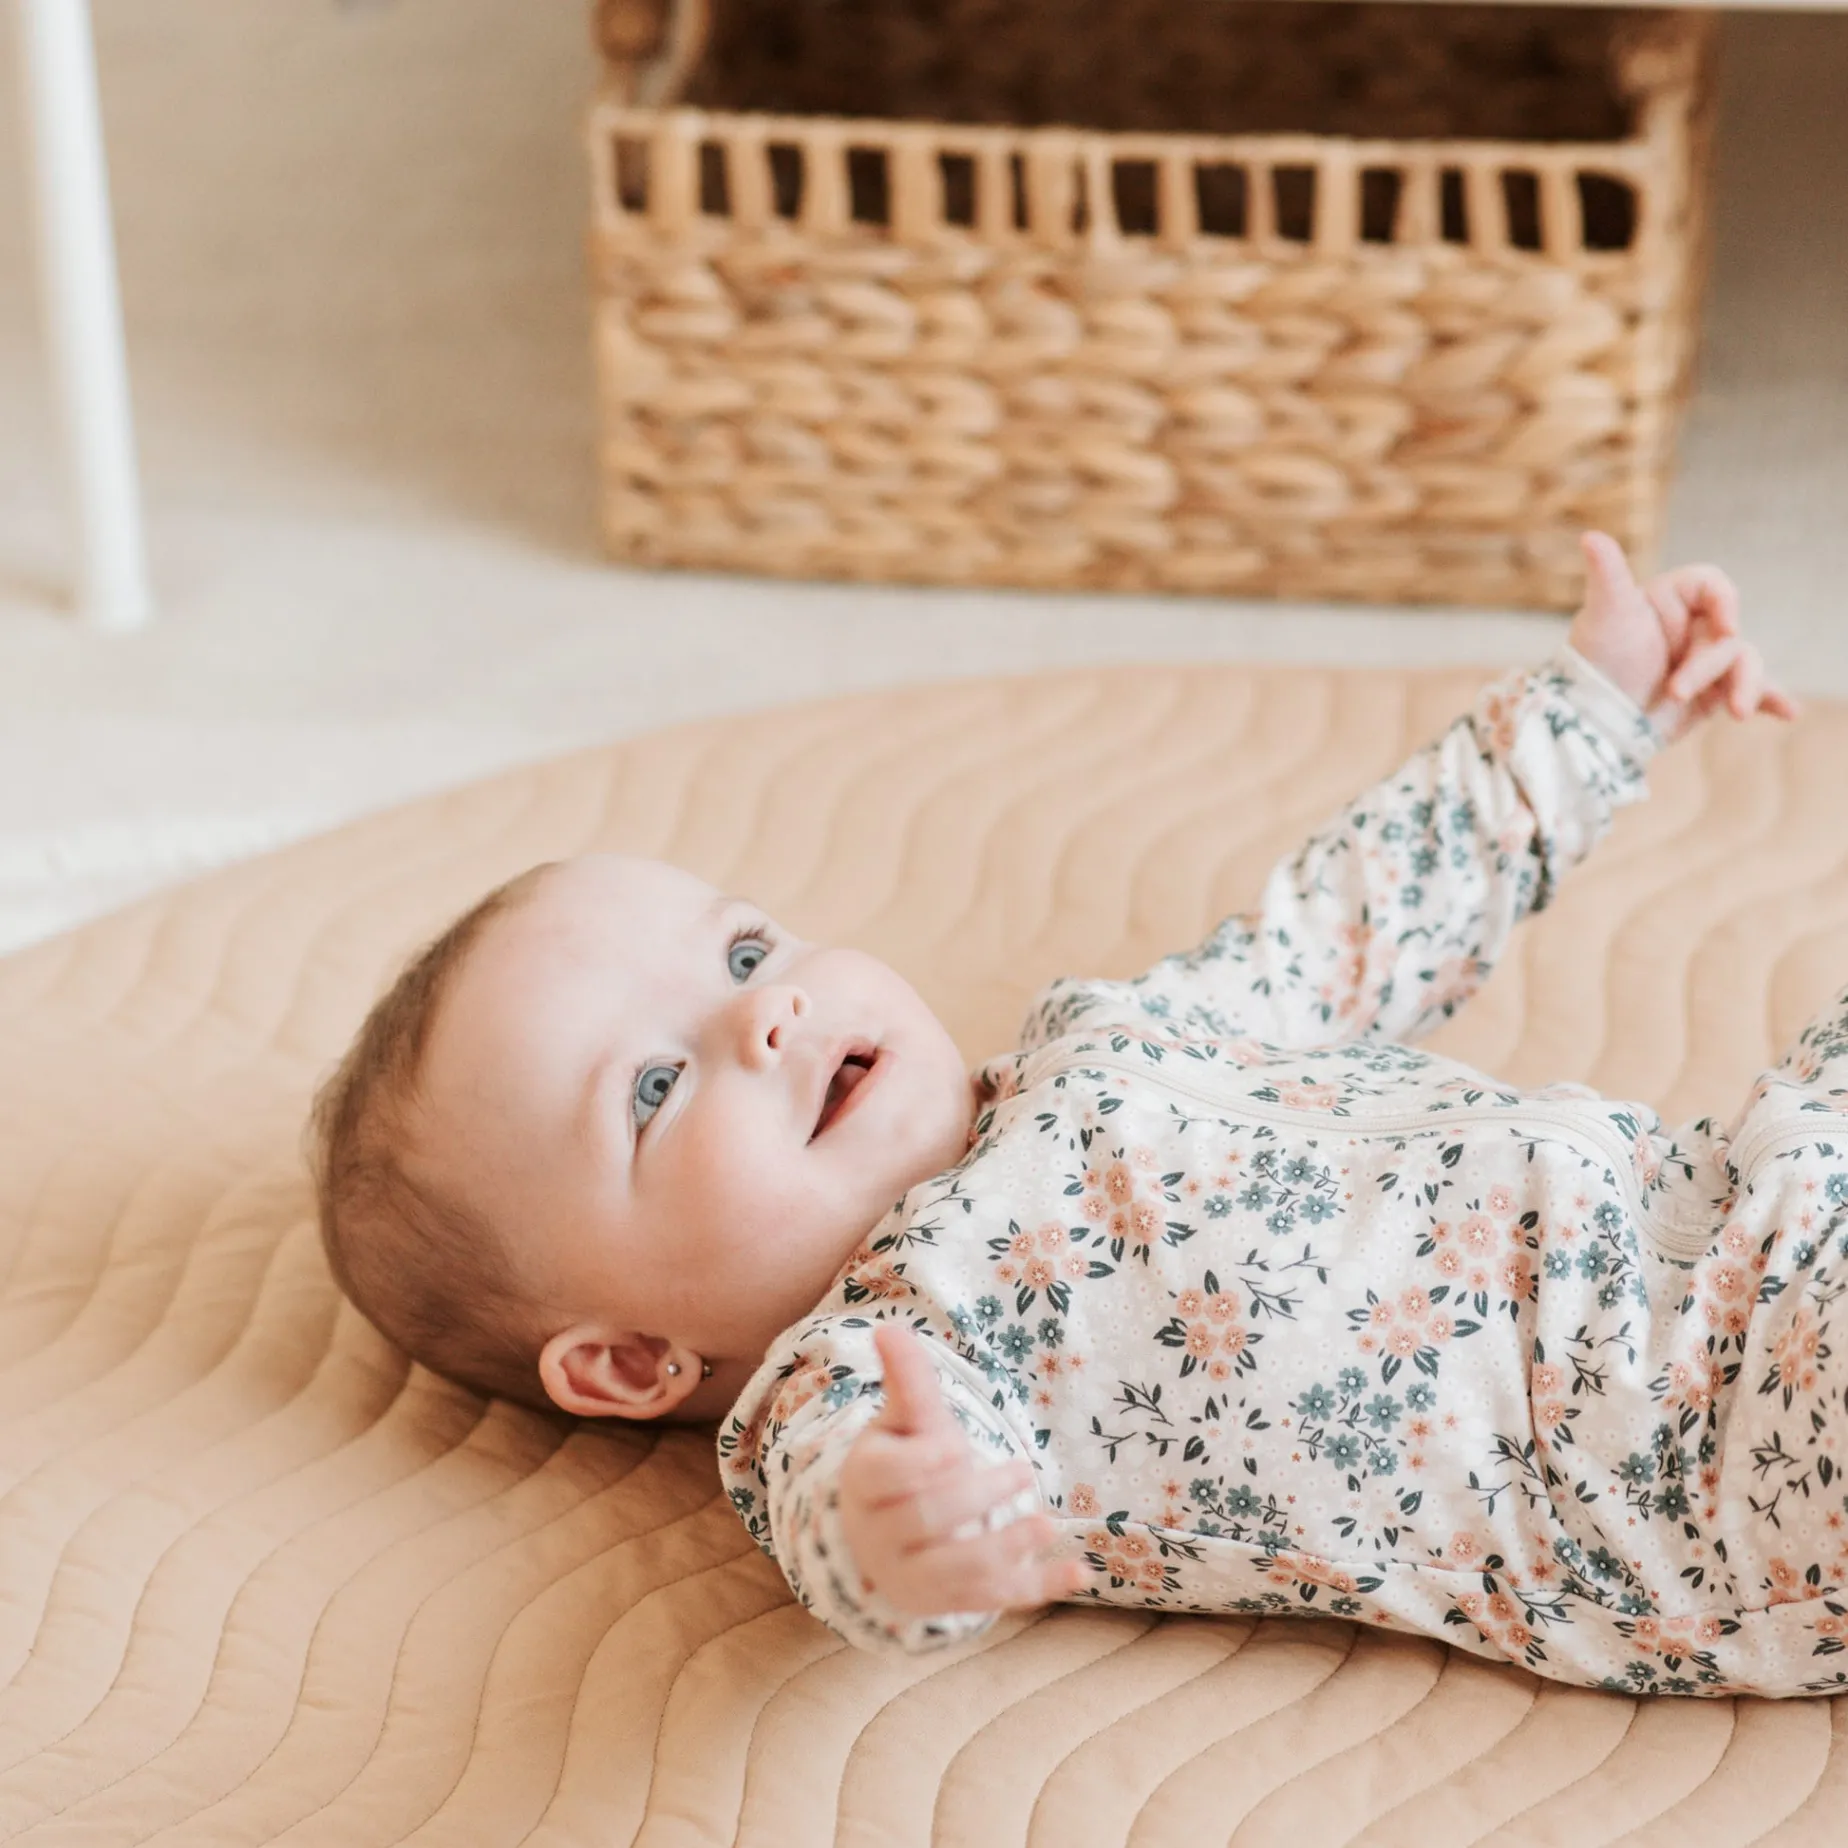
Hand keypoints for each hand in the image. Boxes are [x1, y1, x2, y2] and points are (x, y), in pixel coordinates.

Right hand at [839, 1324, 1082, 1619]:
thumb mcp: (906, 1420)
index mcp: (863, 1481)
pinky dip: (1038, 1587)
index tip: (957, 1445)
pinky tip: (1079, 1574)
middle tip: (1021, 1472)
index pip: (888, 1474)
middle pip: (927, 1518)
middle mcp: (878, 1534)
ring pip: (957, 1571)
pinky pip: (992, 1599)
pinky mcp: (949, 1602)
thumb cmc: (904, 1459)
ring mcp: (911, 1576)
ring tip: (1049, 1525)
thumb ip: (907, 1379)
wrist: (887, 1530)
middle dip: (977, 1495)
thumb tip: (890, 1327)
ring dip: (1006, 1548)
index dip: (925, 1461)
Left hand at [1567, 531, 1798, 738]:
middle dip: (1707, 665)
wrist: (1591, 719)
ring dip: (1745, 686)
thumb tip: (1590, 536)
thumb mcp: (1604, 616)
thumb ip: (1607, 575)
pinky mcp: (1712, 693)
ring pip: (1745, 663)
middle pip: (1727, 634)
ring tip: (1734, 712)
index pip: (1713, 586)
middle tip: (1675, 692)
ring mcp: (1705, 661)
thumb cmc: (1594, 662)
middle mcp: (1693, 627)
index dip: (1725, 603)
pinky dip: (1771, 699)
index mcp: (1671, 600)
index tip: (1726, 628)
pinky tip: (1789, 711)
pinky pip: (1751, 691)